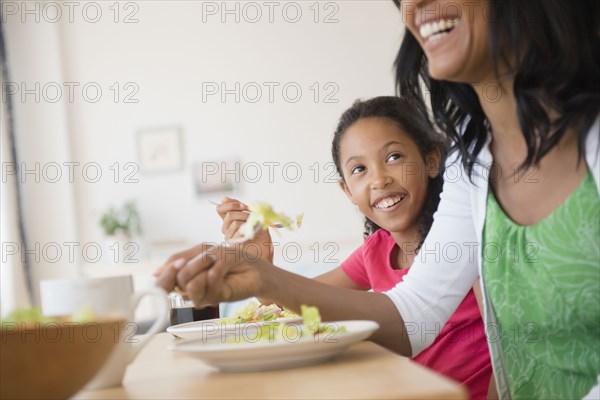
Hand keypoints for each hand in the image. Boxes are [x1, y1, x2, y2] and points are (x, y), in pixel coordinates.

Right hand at [155, 243, 269, 306]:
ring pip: (187, 282)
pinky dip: (213, 271)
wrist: (256, 266)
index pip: (165, 277)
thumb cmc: (232, 256)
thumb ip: (179, 260)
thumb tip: (154, 274)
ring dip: (203, 265)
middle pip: (177, 278)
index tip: (177, 264)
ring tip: (218, 265)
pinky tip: (224, 272)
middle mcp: (191, 288)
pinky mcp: (213, 298)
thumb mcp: (203, 251)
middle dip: (193, 263)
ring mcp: (201, 294)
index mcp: (186, 275)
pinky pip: (203, 283)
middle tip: (209, 259)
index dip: (167, 271)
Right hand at [216, 196, 273, 261]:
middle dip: (243, 213)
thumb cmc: (259, 233)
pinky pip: (237, 229)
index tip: (243, 205)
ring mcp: (228, 237)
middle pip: (228, 214)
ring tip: (254, 228)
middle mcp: (226, 229)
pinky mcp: (232, 243)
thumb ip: (238, 207)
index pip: (220, 209)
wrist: (266, 249)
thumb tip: (223, 198)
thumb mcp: (251, 216)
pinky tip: (252, 234)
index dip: (230, 204)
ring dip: (247, 221)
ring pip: (233, 221)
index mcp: (229, 221)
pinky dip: (247, 229)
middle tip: (252, 217)